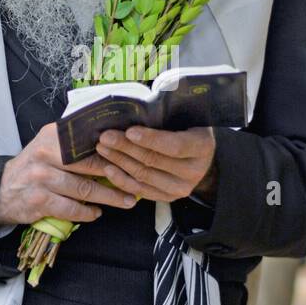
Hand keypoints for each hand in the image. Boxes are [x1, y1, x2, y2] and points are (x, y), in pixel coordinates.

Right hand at [0, 122, 137, 227]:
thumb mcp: (48, 146)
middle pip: (91, 165)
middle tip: (138, 182)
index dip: (114, 150)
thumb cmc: (33, 167)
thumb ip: (74, 143)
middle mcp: (45, 154)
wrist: (1, 190)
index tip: (134, 157)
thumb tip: (114, 144)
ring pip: (85, 189)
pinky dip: (87, 213)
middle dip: (118, 175)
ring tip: (127, 201)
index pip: (89, 141)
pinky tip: (97, 213)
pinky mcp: (40, 200)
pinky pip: (71, 208)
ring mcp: (42, 178)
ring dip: (110, 197)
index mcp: (52, 136)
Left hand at [92, 125, 216, 203]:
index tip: (129, 131)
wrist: (203, 159)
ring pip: (144, 175)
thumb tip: (140, 107)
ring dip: (119, 161)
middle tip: (106, 136)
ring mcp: (181, 188)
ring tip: (102, 148)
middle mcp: (194, 171)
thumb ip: (168, 115)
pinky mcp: (168, 198)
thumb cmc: (189, 130)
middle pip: (154, 160)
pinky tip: (108, 168)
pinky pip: (141, 191)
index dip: (150, 139)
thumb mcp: (187, 118)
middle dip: (126, 148)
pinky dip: (122, 180)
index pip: (174, 145)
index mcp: (202, 147)